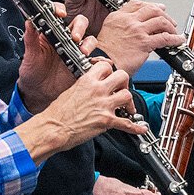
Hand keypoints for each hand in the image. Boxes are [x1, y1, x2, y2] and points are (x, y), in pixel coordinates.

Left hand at [17, 15, 91, 111]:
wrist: (38, 93)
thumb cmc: (32, 72)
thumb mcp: (29, 55)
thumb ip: (30, 38)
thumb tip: (28, 20)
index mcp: (52, 33)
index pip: (59, 14)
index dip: (61, 10)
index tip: (61, 14)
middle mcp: (66, 39)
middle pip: (80, 24)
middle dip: (80, 28)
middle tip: (75, 38)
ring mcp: (76, 51)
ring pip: (90, 40)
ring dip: (89, 44)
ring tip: (82, 52)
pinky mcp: (83, 64)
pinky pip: (97, 60)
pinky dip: (101, 61)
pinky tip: (98, 63)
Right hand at [24, 59, 146, 156]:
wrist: (52, 128)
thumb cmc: (57, 114)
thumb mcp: (70, 91)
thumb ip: (85, 86)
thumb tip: (93, 87)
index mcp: (87, 81)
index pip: (106, 66)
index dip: (111, 71)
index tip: (111, 76)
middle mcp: (97, 90)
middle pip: (123, 77)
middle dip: (124, 83)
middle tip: (121, 90)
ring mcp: (103, 105)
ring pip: (128, 96)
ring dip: (129, 103)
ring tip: (127, 108)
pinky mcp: (106, 121)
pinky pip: (127, 123)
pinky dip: (136, 127)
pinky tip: (141, 128)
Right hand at [95, 1, 184, 74]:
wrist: (102, 63)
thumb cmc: (104, 53)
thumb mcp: (109, 31)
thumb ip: (122, 26)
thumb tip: (137, 26)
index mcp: (119, 17)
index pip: (138, 4)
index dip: (151, 5)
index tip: (158, 8)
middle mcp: (129, 21)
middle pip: (152, 9)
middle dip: (164, 14)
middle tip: (169, 21)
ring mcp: (137, 31)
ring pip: (160, 21)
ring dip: (171, 25)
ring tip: (174, 31)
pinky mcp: (144, 43)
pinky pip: (164, 38)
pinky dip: (174, 39)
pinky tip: (178, 40)